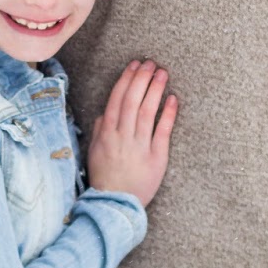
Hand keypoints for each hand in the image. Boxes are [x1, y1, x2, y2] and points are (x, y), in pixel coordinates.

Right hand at [87, 59, 177, 207]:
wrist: (114, 205)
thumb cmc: (105, 178)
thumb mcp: (94, 152)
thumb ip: (99, 130)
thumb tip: (105, 112)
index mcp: (106, 133)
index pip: (117, 99)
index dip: (127, 79)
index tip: (135, 65)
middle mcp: (122, 137)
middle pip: (132, 100)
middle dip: (142, 79)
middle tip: (151, 63)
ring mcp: (139, 146)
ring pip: (147, 112)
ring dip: (155, 90)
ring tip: (163, 73)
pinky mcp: (156, 158)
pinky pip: (163, 132)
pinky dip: (168, 114)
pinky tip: (173, 99)